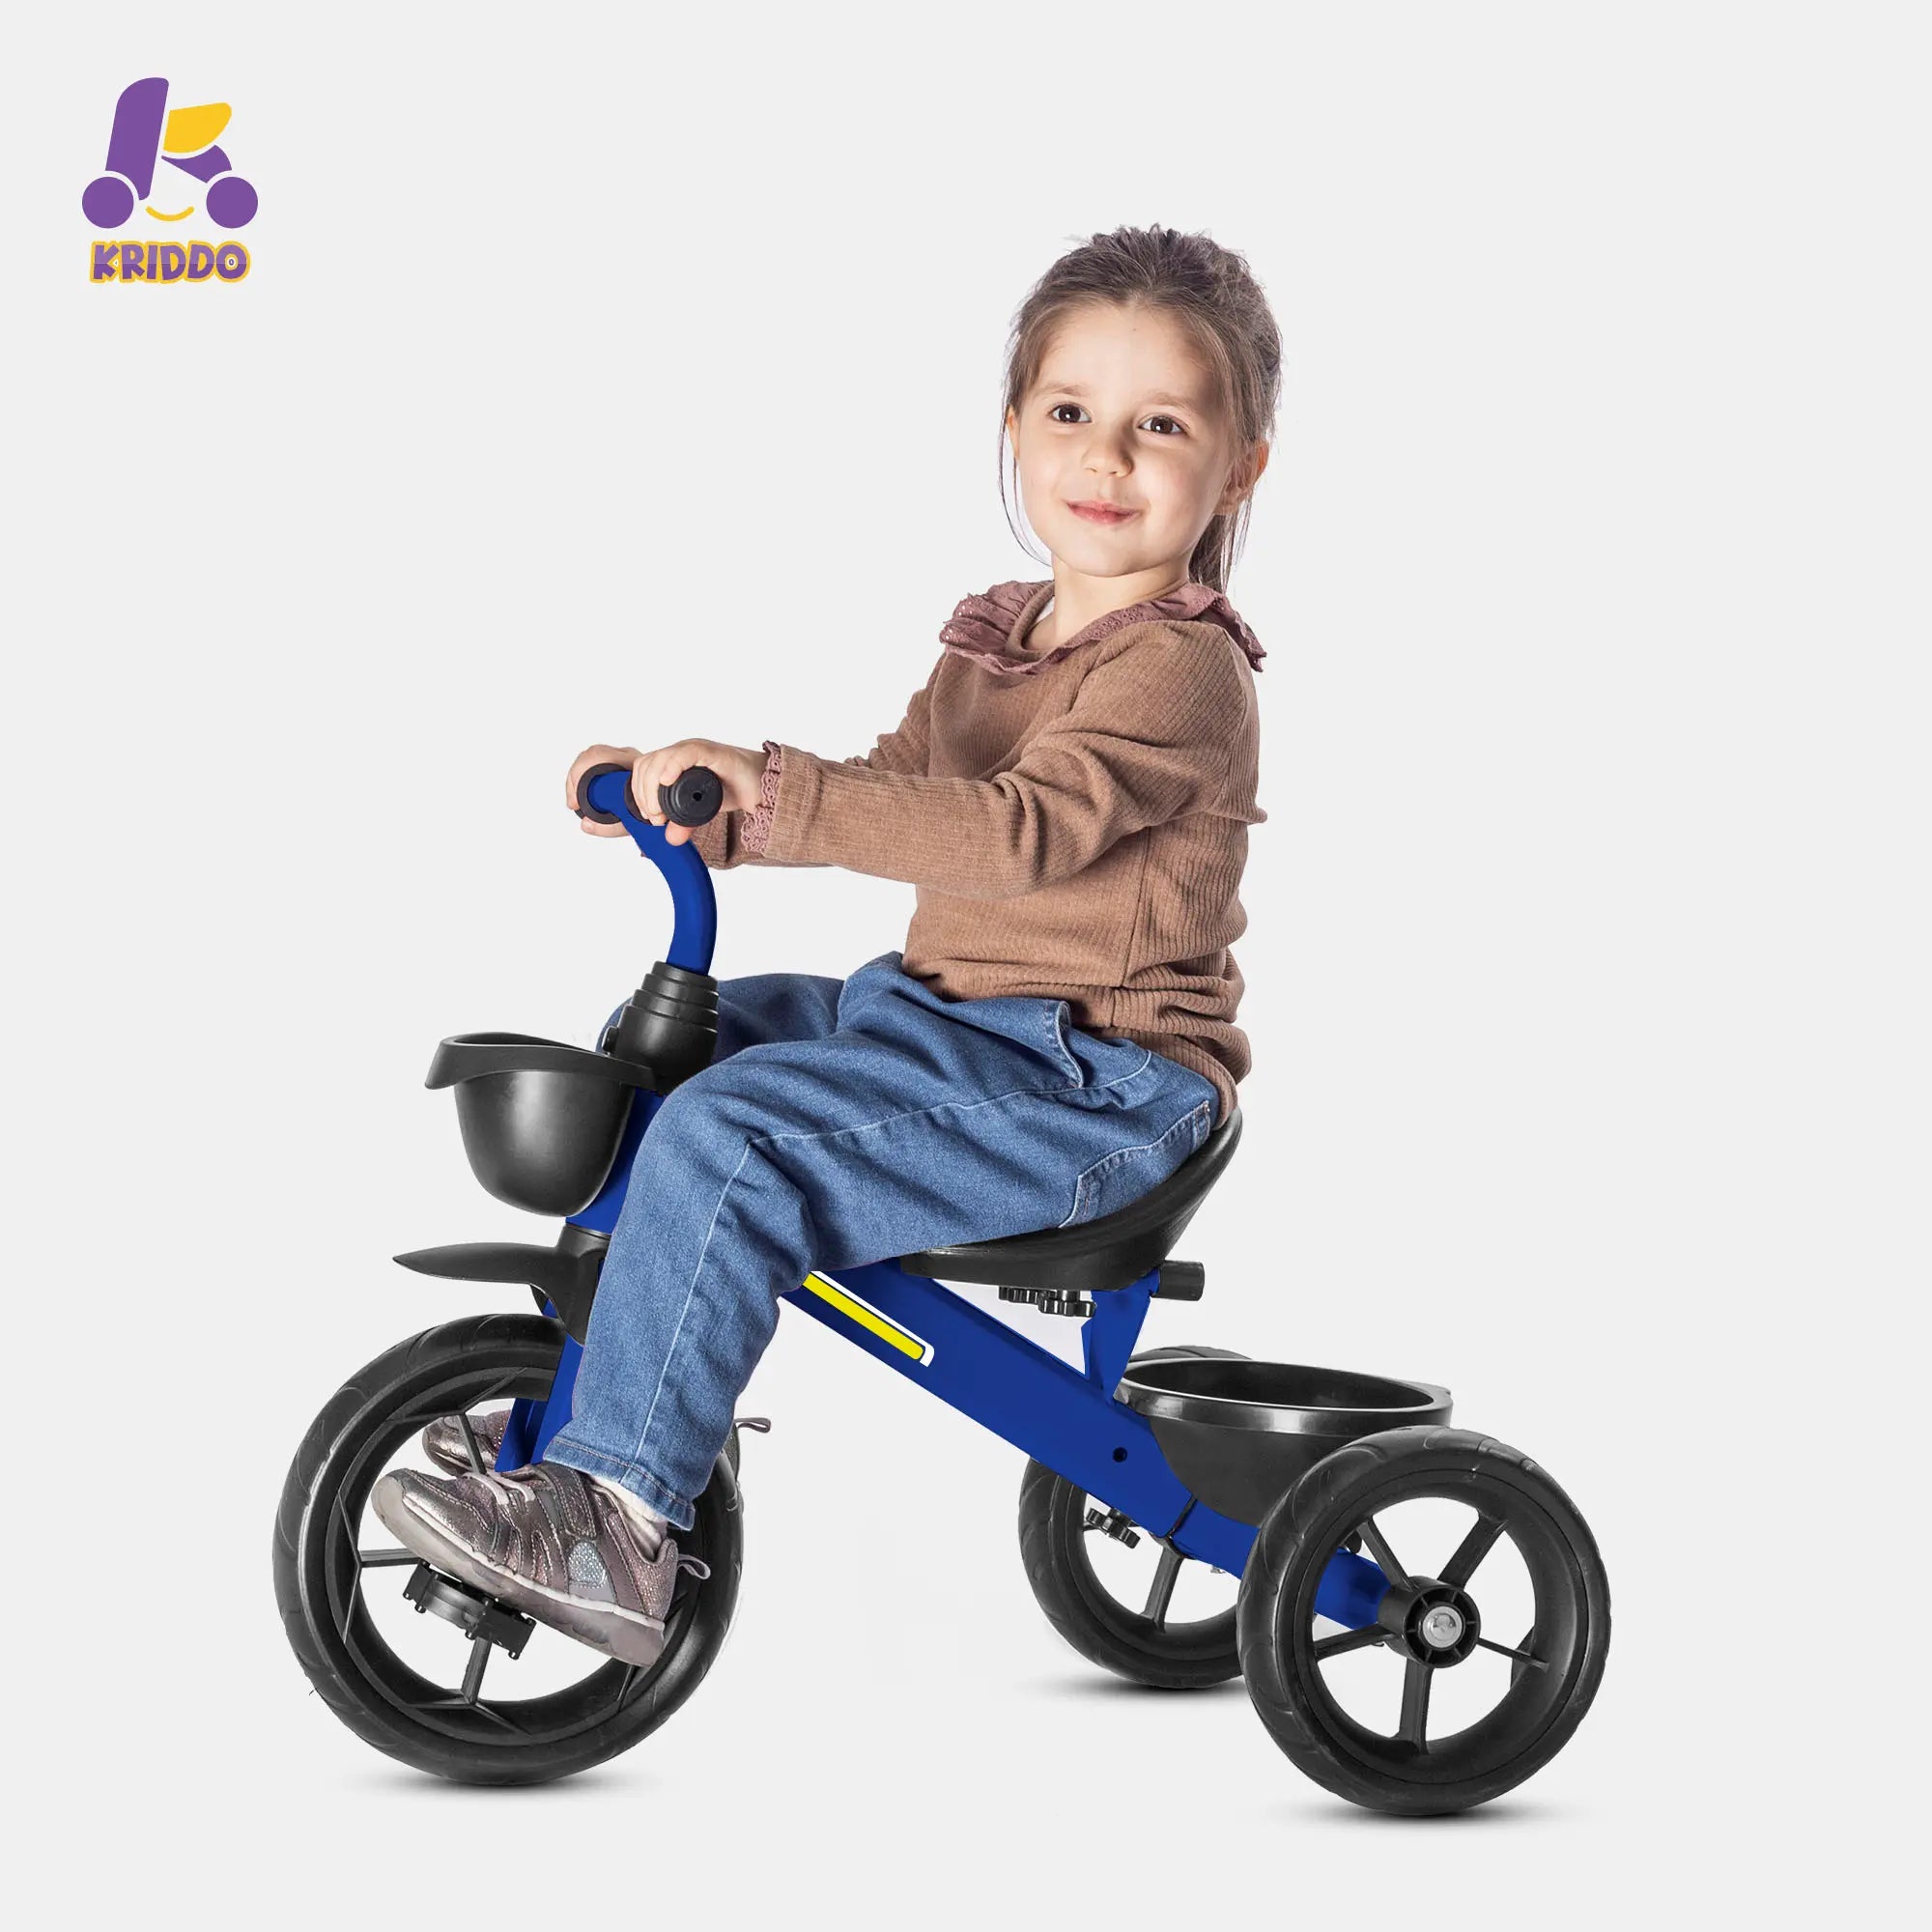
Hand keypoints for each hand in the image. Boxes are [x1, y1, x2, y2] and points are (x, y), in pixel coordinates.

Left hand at [563, 739, 768, 844]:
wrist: (767, 788)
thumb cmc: (737, 790)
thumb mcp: (703, 810)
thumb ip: (685, 823)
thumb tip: (670, 839)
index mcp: (677, 762)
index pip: (644, 768)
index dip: (639, 791)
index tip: (648, 816)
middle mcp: (684, 752)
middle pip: (648, 763)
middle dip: (643, 793)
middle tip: (655, 818)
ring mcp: (698, 750)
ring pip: (660, 758)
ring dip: (652, 787)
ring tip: (661, 812)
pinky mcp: (713, 752)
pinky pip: (686, 754)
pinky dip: (672, 766)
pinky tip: (667, 782)